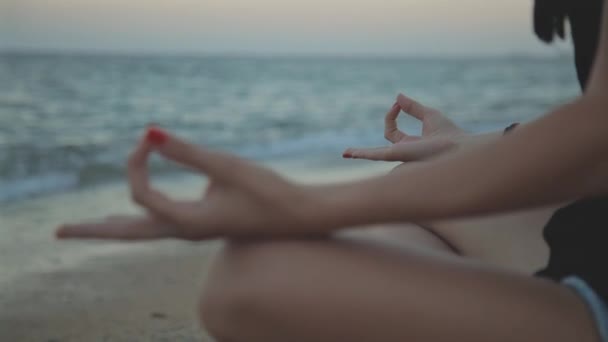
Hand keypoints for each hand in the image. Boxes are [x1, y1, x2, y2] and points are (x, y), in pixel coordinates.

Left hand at [56, 128, 317, 240]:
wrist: (300, 216)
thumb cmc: (268, 192)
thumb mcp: (227, 167)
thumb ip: (187, 152)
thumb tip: (149, 131)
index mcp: (188, 222)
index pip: (142, 193)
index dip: (139, 161)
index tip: (150, 137)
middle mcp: (184, 232)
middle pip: (127, 234)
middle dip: (92, 232)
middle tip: (58, 233)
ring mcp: (193, 231)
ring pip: (142, 232)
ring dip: (111, 228)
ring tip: (86, 229)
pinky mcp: (203, 224)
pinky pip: (159, 226)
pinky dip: (138, 220)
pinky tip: (137, 214)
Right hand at [343, 93, 466, 161]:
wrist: (459, 148)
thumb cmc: (451, 135)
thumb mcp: (429, 115)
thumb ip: (413, 107)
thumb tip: (398, 96)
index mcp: (410, 145)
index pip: (392, 131)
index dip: (393, 114)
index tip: (398, 102)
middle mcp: (403, 153)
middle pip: (381, 148)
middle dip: (367, 151)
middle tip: (350, 151)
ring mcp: (399, 155)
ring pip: (375, 155)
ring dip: (360, 154)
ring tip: (345, 153)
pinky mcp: (397, 155)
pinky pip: (376, 154)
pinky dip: (362, 153)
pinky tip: (350, 153)